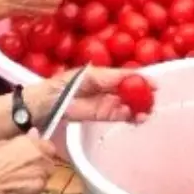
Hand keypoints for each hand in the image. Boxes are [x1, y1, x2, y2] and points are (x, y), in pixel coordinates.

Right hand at [0, 129, 55, 193]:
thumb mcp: (2, 144)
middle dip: (40, 165)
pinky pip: (40, 189)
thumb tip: (34, 133)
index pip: (49, 146)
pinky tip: (20, 189)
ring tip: (20, 181)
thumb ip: (23, 139)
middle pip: (49, 162)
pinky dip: (33, 189)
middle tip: (25, 170)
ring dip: (37, 177)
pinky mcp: (39, 189)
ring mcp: (42, 174)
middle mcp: (40, 157)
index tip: (35, 156)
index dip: (42, 152)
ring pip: (45, 176)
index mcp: (32, 143)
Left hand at [28, 68, 151, 152]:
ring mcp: (102, 100)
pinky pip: (117, 114)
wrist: (38, 107)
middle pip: (128, 89)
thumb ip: (104, 85)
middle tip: (153, 102)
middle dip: (142, 95)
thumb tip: (125, 87)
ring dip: (137, 108)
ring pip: (125, 103)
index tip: (155, 84)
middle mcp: (103, 86)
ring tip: (147, 114)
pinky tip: (136, 119)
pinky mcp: (98, 113)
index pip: (124, 75)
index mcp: (98, 74)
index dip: (141, 78)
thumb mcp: (81, 83)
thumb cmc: (55, 90)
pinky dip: (128, 116)